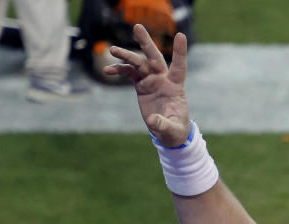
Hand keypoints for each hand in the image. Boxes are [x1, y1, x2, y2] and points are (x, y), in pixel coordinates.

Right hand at [104, 24, 189, 147]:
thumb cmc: (175, 129)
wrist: (168, 131)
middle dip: (146, 42)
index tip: (180, 35)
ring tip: (112, 50)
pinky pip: (128, 73)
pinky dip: (119, 70)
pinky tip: (107, 70)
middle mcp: (163, 79)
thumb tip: (152, 120)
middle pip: (154, 57)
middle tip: (137, 26)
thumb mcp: (171, 129)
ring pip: (138, 63)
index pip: (179, 67)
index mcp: (176, 87)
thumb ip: (163, 124)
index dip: (179, 52)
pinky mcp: (141, 85)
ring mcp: (151, 80)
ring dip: (126, 55)